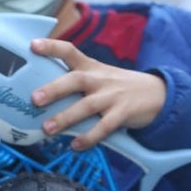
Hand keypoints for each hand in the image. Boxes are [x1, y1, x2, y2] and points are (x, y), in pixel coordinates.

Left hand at [30, 38, 167, 150]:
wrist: (157, 93)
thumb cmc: (117, 86)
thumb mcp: (99, 76)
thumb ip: (76, 82)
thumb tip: (42, 96)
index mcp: (91, 67)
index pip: (70, 51)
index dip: (52, 47)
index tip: (33, 45)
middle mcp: (100, 79)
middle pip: (76, 80)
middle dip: (54, 89)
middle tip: (35, 99)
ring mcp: (112, 96)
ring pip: (87, 106)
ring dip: (66, 117)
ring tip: (48, 129)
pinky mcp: (123, 112)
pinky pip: (104, 126)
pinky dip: (90, 137)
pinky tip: (76, 145)